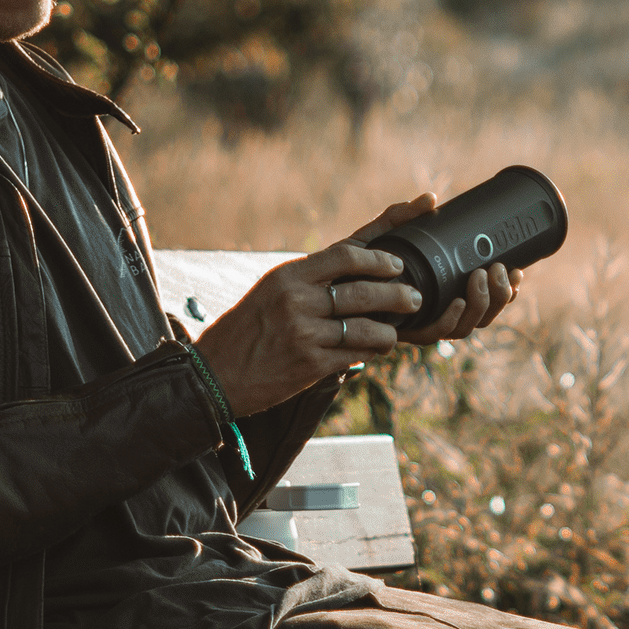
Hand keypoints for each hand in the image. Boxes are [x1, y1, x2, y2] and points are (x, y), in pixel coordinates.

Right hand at [193, 194, 526, 414]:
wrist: (214, 375)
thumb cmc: (247, 329)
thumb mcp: (271, 290)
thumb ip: (311, 276)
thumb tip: (359, 259)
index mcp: (288, 275)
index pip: (347, 253)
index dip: (381, 254)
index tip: (399, 261)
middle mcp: (297, 300)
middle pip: (364, 289)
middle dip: (397, 293)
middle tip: (414, 296)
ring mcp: (304, 333)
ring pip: (367, 325)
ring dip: (390, 329)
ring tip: (397, 329)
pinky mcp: (310, 364)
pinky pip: (356, 354)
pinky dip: (373, 350)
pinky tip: (377, 349)